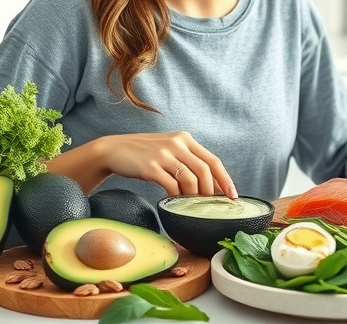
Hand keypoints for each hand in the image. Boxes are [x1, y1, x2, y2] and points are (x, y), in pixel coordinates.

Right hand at [98, 131, 236, 197]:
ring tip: (191, 206)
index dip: (225, 179)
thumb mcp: (168, 149)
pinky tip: (174, 202)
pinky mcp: (150, 166)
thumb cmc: (143, 154)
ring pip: (190, 179)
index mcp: (185, 139)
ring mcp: (164, 154)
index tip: (232, 196)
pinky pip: (171, 186)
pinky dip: (177, 197)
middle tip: (210, 206)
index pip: (213, 160)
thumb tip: (209, 185)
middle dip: (211, 192)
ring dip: (194, 196)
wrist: (114, 150)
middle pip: (205, 170)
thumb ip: (187, 161)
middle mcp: (177, 143)